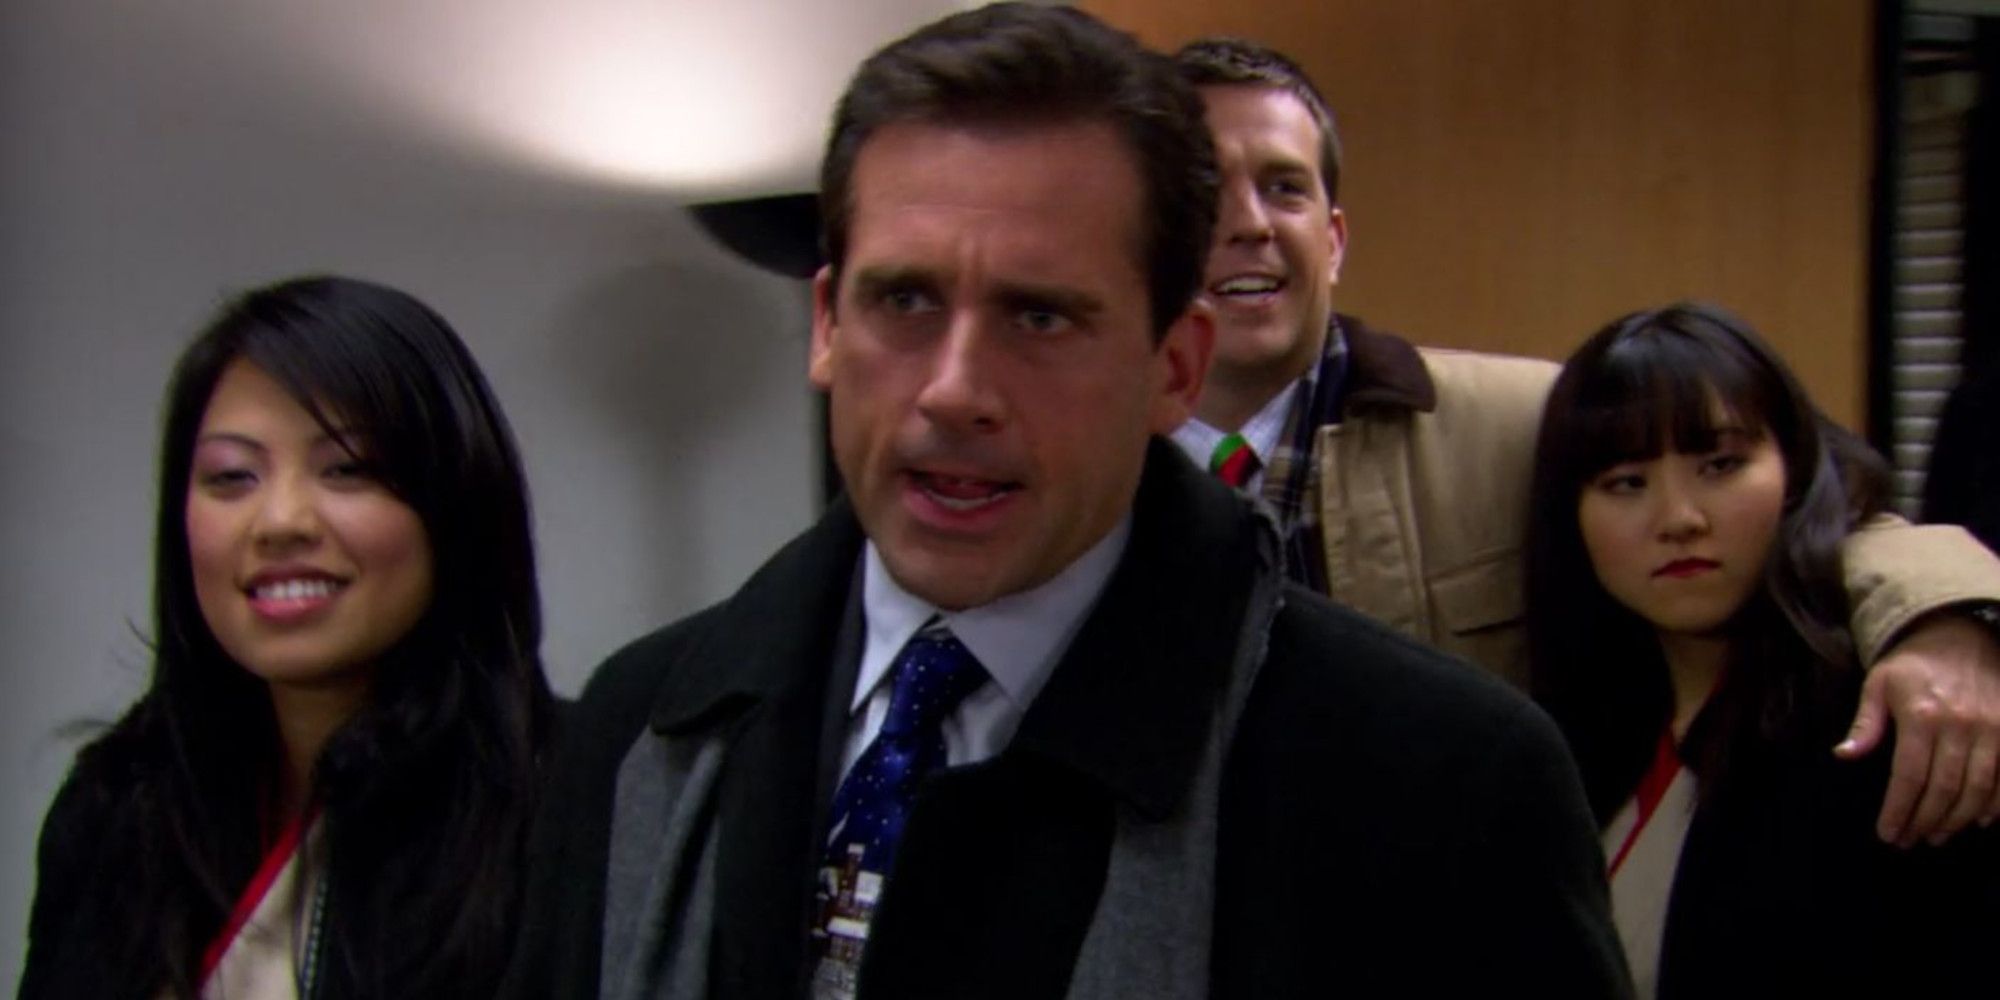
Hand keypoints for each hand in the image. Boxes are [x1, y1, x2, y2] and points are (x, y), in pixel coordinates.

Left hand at [1835, 612, 1999, 846]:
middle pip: (1944, 789)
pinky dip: (1995, 805)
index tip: (1888, 834)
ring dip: (1957, 819)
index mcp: (1922, 716)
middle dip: (1925, 821)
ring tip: (1938, 835)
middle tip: (1911, 840)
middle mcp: (1960, 725)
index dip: (1899, 811)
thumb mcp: (1879, 684)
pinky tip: (1979, 821)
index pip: (1909, 777)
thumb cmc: (1912, 663)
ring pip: (1978, 789)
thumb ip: (1865, 723)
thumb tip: (1844, 755)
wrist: (1960, 634)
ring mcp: (1992, 729)